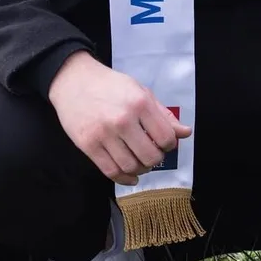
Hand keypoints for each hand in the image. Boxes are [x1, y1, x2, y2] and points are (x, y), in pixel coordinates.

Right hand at [48, 51, 190, 184]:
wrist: (74, 81)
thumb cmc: (111, 85)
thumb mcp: (142, 92)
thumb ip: (163, 115)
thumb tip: (186, 133)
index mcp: (140, 104)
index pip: (165, 137)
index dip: (169, 145)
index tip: (165, 144)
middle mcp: (123, 120)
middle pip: (150, 156)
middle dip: (156, 160)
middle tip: (153, 155)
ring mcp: (104, 134)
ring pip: (130, 166)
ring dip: (141, 170)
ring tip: (141, 163)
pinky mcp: (88, 145)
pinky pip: (110, 171)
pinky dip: (124, 178)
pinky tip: (131, 176)